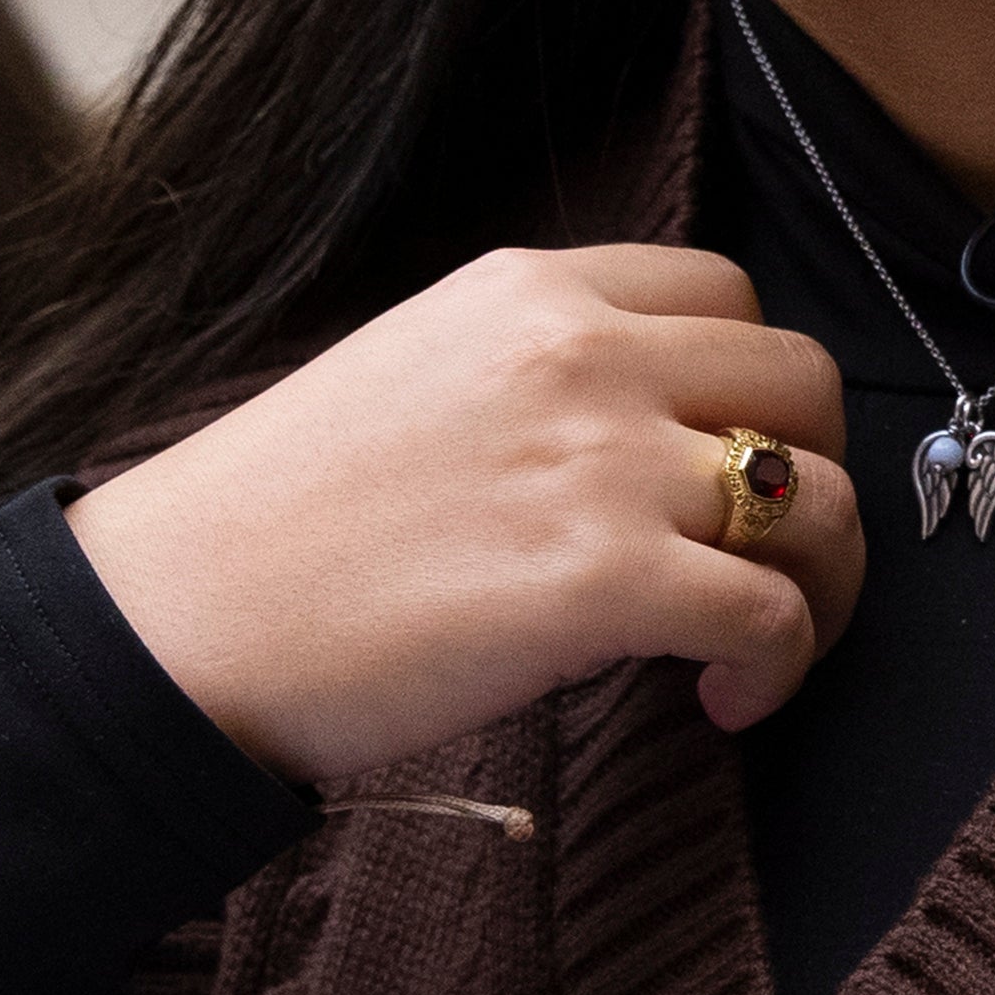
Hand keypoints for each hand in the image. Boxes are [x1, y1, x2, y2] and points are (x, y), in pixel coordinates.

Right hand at [65, 245, 862, 784]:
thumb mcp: (412, 376)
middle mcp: (582, 352)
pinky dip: (780, 668)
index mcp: (531, 292)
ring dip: (820, 587)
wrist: (173, 620)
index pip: (727, 290)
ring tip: (756, 651)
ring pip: (821, 501)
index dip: (751, 390)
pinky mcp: (604, 581)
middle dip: (814, 477)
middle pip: (803, 383)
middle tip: (769, 566)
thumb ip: (535, 376)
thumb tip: (639, 435)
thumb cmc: (272, 527)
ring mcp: (600, 462)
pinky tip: (723, 704)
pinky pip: (776, 614)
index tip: (721, 471)